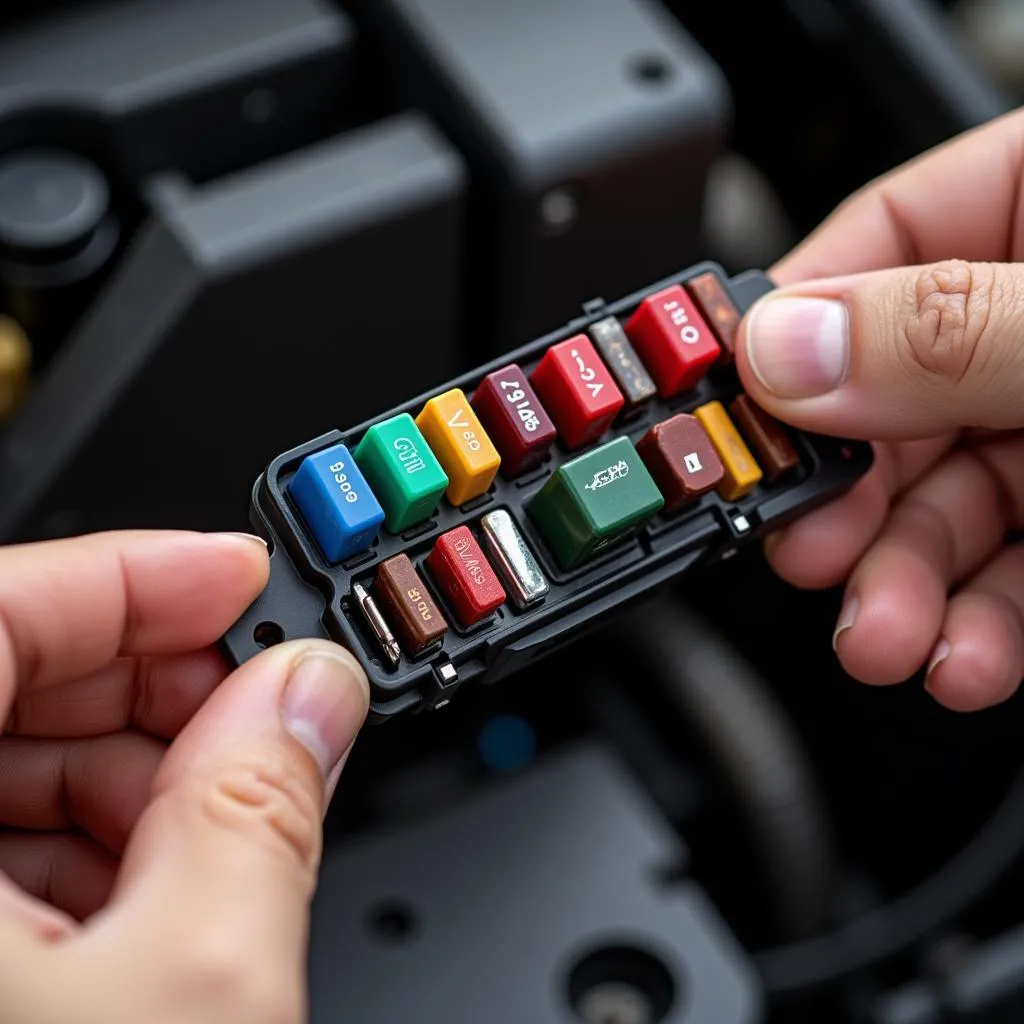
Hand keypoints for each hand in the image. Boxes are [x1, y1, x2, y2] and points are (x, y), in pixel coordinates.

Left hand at [0, 530, 368, 1021]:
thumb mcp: (196, 986)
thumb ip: (264, 808)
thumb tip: (310, 690)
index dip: (131, 575)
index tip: (237, 575)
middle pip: (2, 681)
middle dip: (152, 684)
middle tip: (263, 700)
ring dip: (131, 774)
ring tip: (231, 810)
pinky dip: (81, 846)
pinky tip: (158, 882)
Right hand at [735, 106, 1023, 712]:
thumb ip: (953, 330)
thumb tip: (783, 349)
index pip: (869, 248)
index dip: (782, 340)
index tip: (716, 423)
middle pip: (889, 404)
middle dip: (843, 500)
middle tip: (799, 548)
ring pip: (945, 505)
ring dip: (902, 589)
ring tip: (883, 640)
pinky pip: (1014, 569)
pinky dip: (979, 627)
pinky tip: (960, 658)